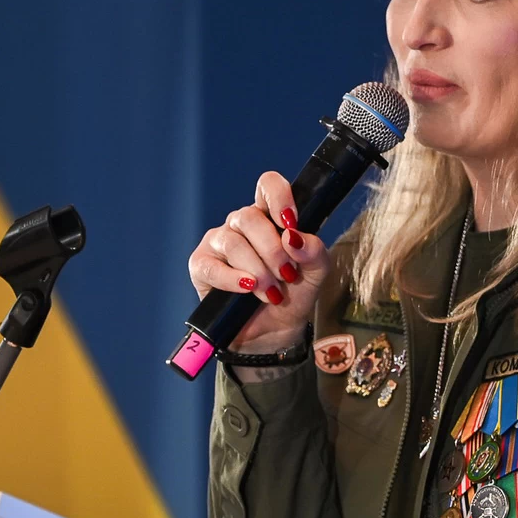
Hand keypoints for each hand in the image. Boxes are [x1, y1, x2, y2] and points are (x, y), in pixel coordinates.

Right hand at [187, 171, 328, 350]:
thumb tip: (294, 238)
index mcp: (269, 217)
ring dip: (257, 270)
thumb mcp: (316, 274)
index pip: (268, 186)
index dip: (279, 197)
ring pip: (233, 242)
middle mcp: (241, 224)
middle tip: (286, 275)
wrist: (275, 331)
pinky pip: (212, 267)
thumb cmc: (293, 295)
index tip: (291, 224)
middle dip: (272, 250)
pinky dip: (233, 279)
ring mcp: (218, 242)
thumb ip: (315, 252)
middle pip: (250, 217)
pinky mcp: (201, 265)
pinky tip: (247, 289)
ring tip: (271, 293)